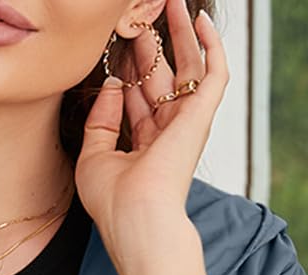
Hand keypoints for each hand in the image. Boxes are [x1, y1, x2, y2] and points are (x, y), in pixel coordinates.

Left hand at [75, 4, 229, 274]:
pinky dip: (211, 46)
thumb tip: (112, 85)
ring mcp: (187, 124)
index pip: (137, 99)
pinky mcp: (201, 115)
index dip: (127, 70)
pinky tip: (200, 21)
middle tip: (142, 13)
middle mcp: (168, 133)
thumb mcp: (93, 156)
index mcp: (144, 146)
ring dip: (180, 35)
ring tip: (172, 3)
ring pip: (187, 68)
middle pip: (161, 78)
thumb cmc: (114, 201)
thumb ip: (100, 120)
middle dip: (152, 45)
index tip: (116, 44)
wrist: (138, 218)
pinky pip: (214, 73)